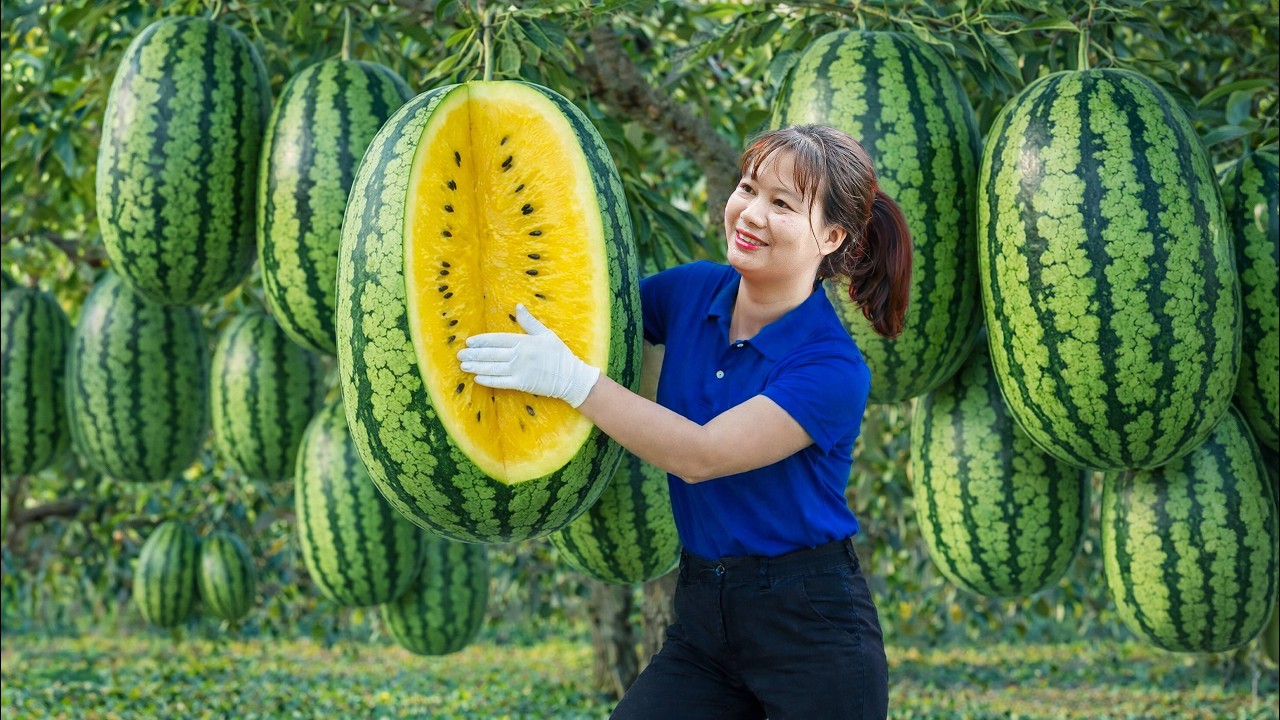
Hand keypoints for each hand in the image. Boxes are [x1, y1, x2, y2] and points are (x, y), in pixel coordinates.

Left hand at [457, 304, 600, 407]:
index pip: (498, 339)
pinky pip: (501, 382)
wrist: (571, 377)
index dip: (482, 340)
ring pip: (493, 368)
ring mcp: (520, 370)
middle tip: (460, 355)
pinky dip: (488, 380)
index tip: (469, 341)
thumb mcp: (546, 334)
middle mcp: (520, 355)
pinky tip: (477, 378)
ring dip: (477, 367)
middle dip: (474, 354)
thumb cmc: (559, 354)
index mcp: (524, 341)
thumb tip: (518, 307)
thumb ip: (529, 322)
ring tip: (464, 366)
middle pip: (492, 354)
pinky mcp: (522, 384)